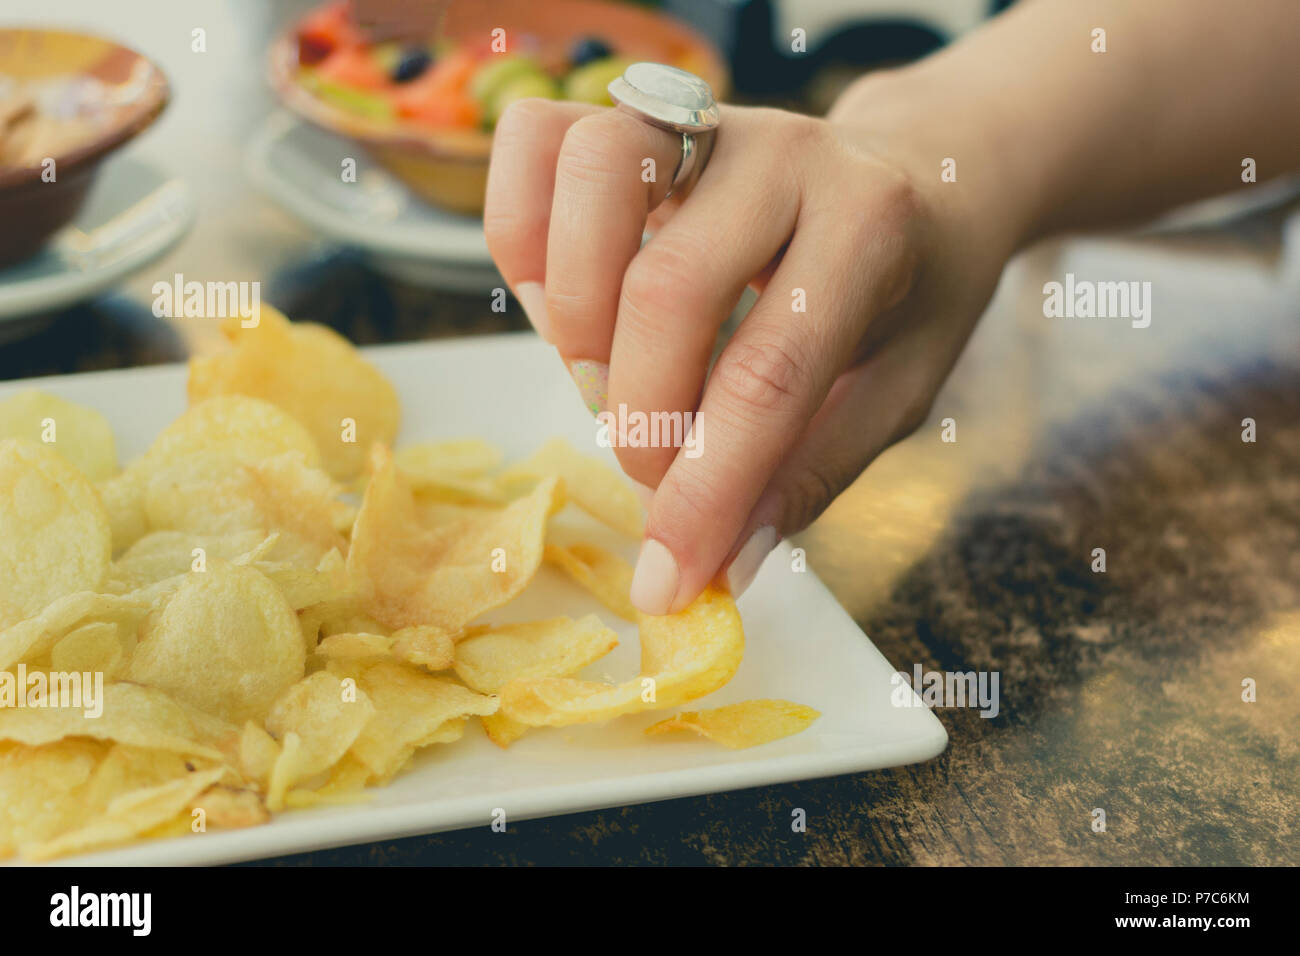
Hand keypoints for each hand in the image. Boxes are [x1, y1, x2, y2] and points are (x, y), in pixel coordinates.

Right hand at [484, 74, 1014, 614]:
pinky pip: (536, 141)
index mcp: (873, 226)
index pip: (770, 375)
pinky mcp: (637, 110)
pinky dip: (521, 233)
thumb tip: (720, 563)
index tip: (669, 578)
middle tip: (653, 476)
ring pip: (591, 177)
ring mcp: (703, 118)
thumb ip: (810, 473)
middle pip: (667, 288)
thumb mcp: (894, 392)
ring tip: (602, 377)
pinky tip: (564, 303)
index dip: (707, 493)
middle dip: (640, 419)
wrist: (918, 175)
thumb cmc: (908, 294)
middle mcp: (785, 152)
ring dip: (572, 312)